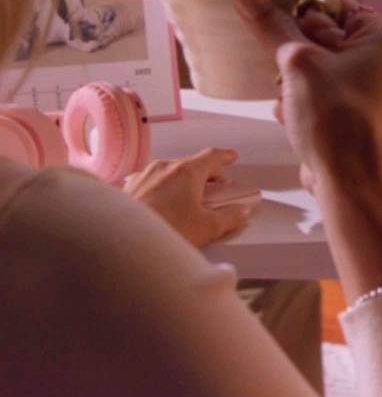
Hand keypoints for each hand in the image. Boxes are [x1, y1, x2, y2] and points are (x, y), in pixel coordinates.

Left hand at [123, 147, 259, 249]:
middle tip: (216, 189)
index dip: (225, 156)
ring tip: (189, 200)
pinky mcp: (130, 188)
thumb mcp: (207, 229)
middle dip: (207, 174)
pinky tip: (163, 205)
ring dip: (183, 182)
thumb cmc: (164, 231)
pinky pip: (152, 181)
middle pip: (191, 164)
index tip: (232, 157)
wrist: (124, 241)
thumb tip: (241, 212)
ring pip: (170, 172)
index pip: (212, 155)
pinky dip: (164, 188)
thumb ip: (230, 218)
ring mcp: (144, 175)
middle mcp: (164, 167)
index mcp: (186, 171)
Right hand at [232, 0, 381, 200]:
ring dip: (293, 82)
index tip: (274, 20)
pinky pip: (319, 92)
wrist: (348, 184)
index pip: (333, 6)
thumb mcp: (297, 64)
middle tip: (285, 70)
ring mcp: (371, 88)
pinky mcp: (355, 112)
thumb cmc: (337, 122)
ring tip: (291, 98)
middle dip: (294, 56)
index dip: (301, 14)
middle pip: (322, 37)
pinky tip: (294, 117)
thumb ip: (272, 27)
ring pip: (316, 67)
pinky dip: (301, 102)